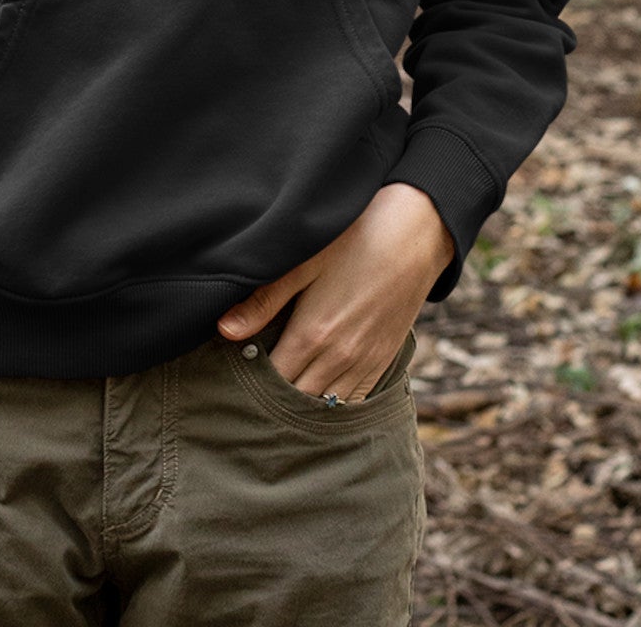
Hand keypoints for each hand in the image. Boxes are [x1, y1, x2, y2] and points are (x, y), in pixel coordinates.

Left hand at [214, 183, 452, 401]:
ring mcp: (364, 362)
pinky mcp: (383, 361)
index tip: (233, 378)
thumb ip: (264, 301)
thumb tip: (224, 331)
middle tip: (250, 393)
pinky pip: (354, 401)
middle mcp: (339, 358)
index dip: (250, 383)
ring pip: (326, 407)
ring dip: (302, 406)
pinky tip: (317, 397)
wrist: (416, 234)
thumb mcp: (304, 262)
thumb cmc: (354, 238)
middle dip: (272, 400)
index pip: (271, 381)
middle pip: (296, 400)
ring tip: (280, 398)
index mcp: (313, 334)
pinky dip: (333, 405)